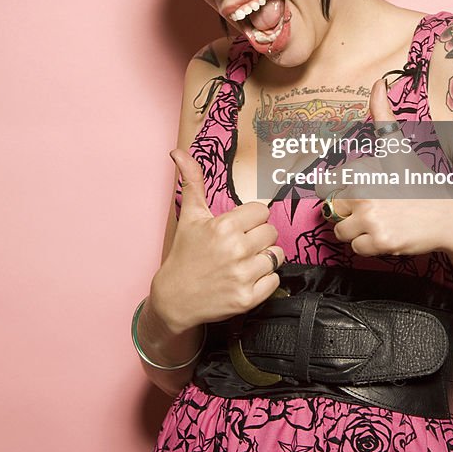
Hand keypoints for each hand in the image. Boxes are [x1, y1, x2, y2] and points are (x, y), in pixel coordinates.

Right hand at [151, 149, 284, 333]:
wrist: (175, 299)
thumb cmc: (185, 254)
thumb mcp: (190, 216)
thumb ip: (192, 181)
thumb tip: (178, 152)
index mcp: (225, 226)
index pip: (262, 211)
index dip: (251, 219)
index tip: (238, 228)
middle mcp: (236, 249)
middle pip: (271, 232)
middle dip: (258, 237)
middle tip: (240, 246)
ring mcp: (243, 275)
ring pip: (277, 255)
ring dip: (264, 258)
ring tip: (244, 262)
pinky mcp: (248, 299)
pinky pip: (275, 280)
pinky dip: (265, 280)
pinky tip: (246, 278)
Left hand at [315, 80, 452, 258]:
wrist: (450, 216)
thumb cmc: (420, 180)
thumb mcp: (398, 147)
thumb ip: (382, 117)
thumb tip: (378, 82)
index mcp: (360, 169)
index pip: (326, 186)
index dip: (343, 190)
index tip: (364, 191)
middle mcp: (362, 192)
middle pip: (334, 211)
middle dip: (351, 212)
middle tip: (378, 207)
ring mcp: (371, 218)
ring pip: (342, 232)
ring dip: (358, 231)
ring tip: (383, 220)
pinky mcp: (380, 242)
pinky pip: (356, 249)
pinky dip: (369, 246)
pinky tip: (388, 234)